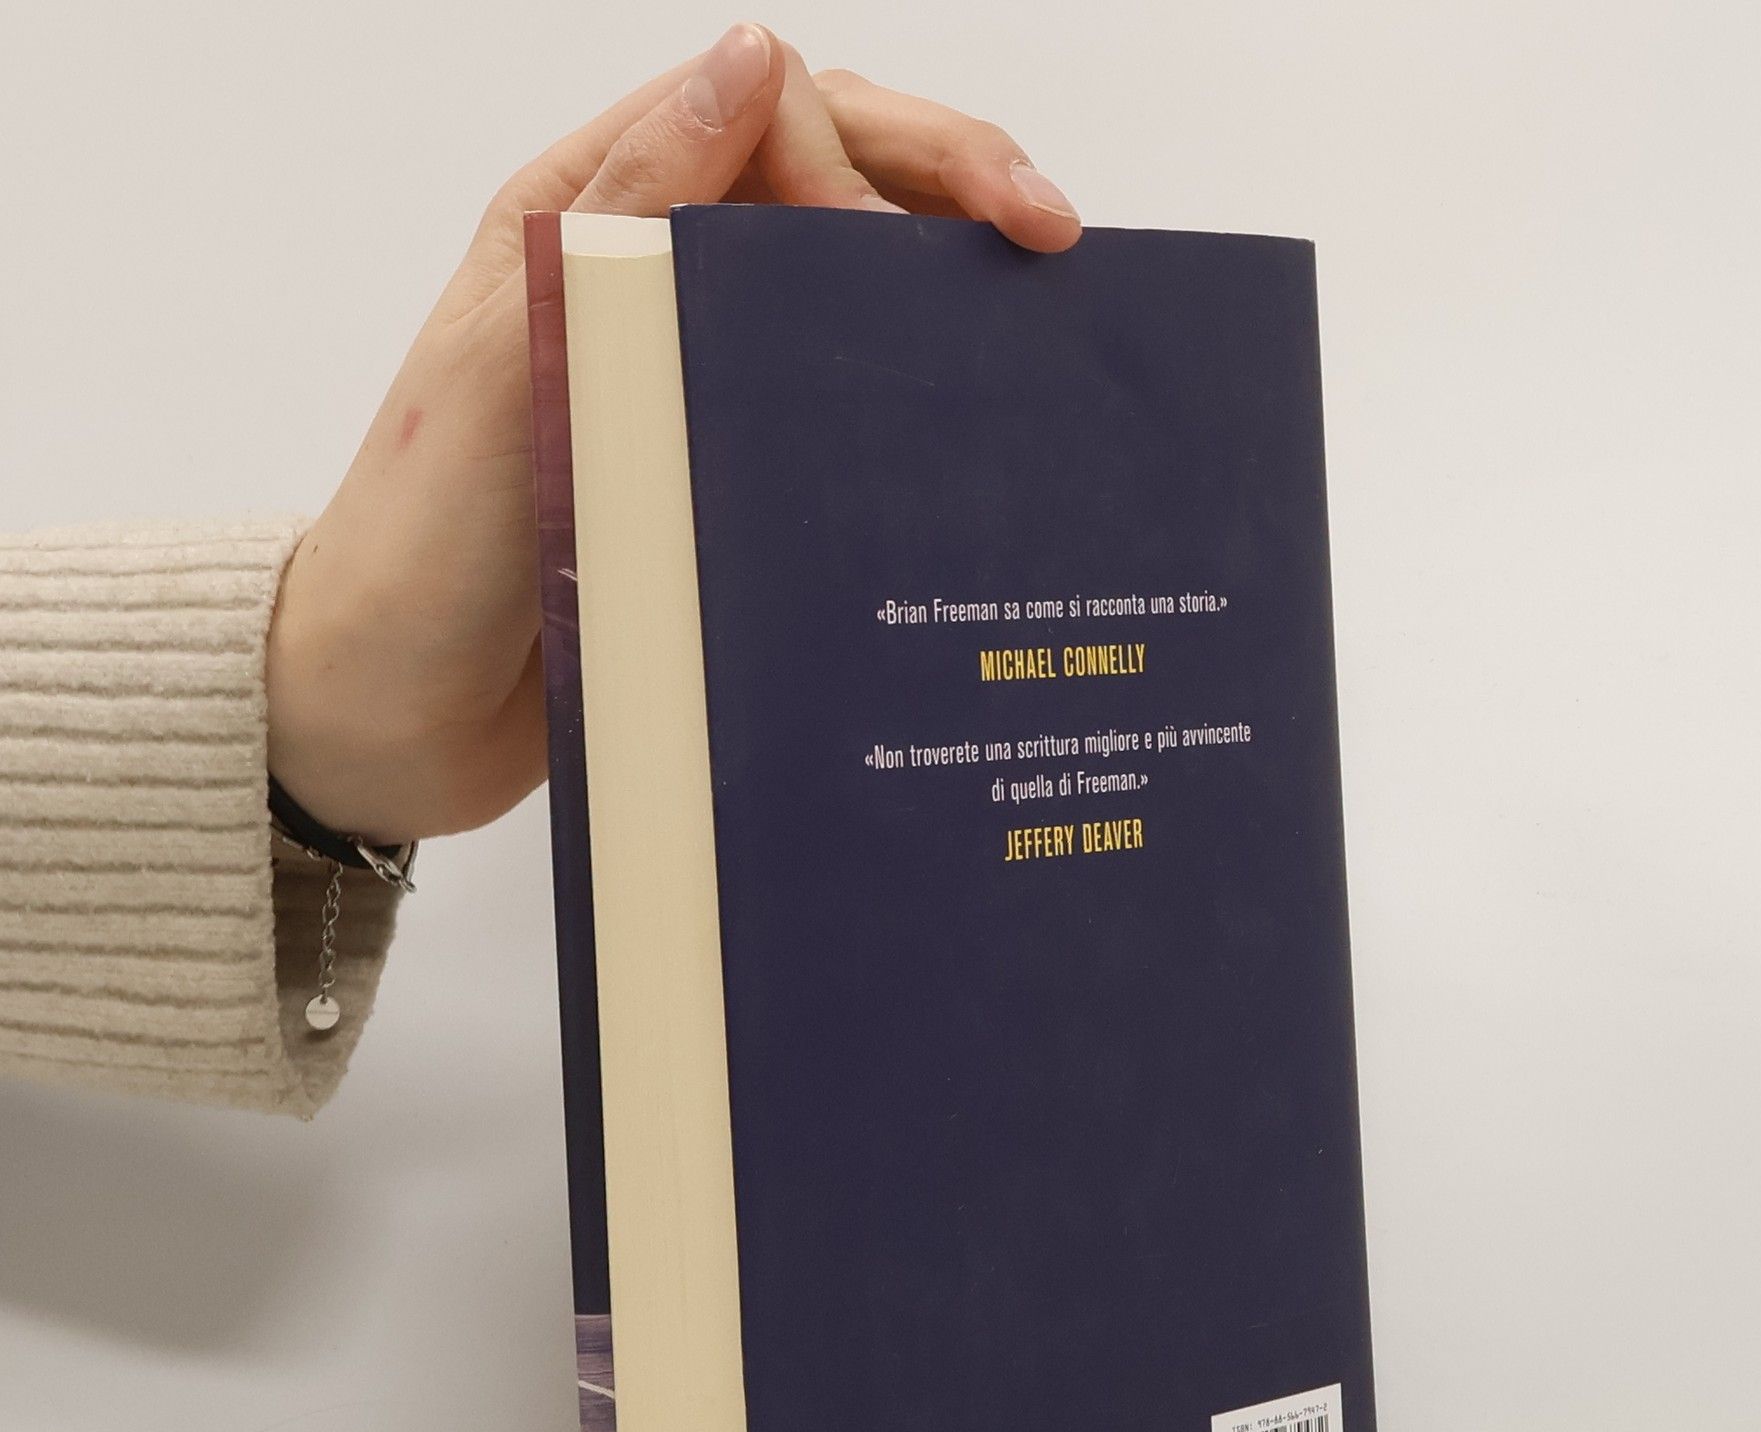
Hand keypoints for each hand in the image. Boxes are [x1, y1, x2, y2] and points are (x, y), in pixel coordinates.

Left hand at [266, 23, 1082, 843]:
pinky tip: (965, 430)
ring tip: (1034, 323)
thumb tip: (751, 60)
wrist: (386, 715)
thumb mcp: (508, 359)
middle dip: (947, 185)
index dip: (867, 152)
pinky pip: (823, 405)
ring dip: (937, 286)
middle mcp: (647, 280)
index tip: (925, 248)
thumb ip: (617, 212)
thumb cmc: (419, 548)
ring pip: (837, 289)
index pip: (767, 112)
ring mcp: (686, 378)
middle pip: (824, 179)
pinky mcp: (712, 473)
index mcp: (587, 217)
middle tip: (1053, 239)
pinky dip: (899, 398)